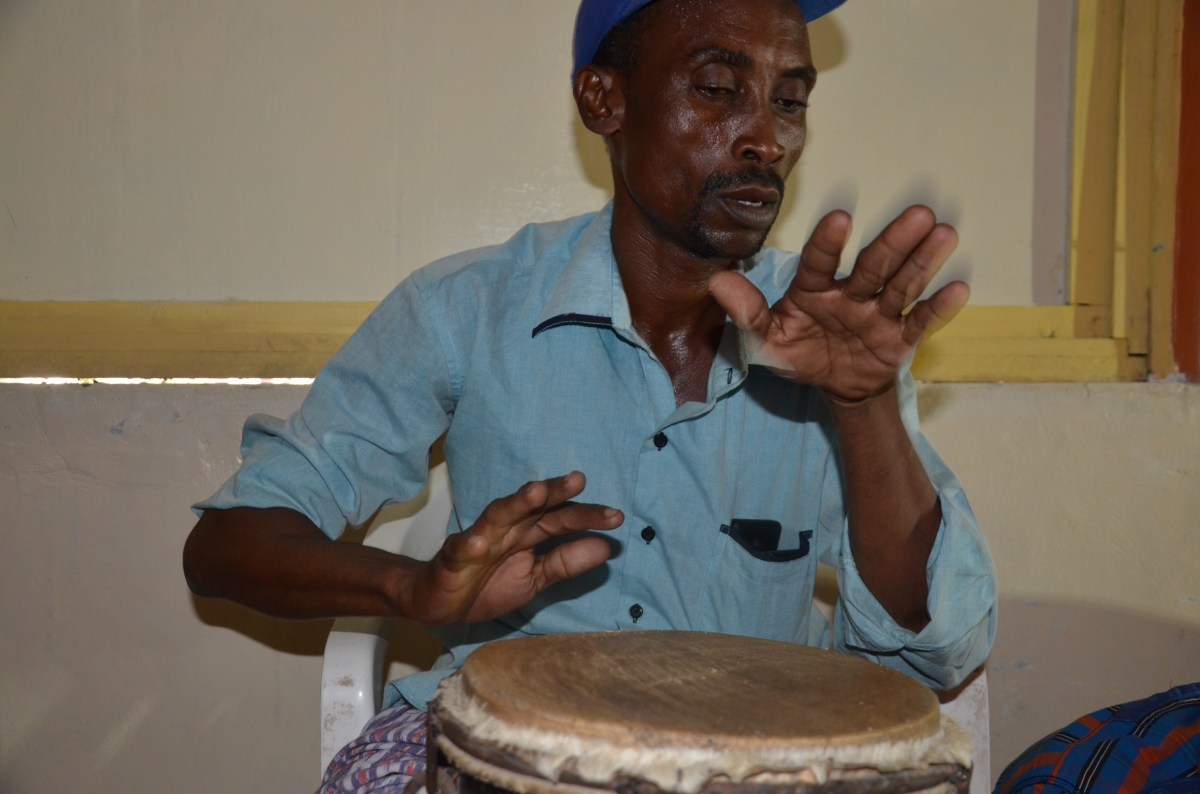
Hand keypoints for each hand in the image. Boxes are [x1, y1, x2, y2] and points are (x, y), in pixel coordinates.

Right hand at [402, 472, 621, 625]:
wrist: (439, 603)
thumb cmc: (488, 584)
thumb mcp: (535, 578)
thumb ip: (567, 563)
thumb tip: (607, 547)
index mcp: (528, 534)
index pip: (560, 519)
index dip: (586, 516)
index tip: (616, 517)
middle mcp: (507, 529)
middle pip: (533, 506)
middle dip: (554, 492)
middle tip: (578, 480)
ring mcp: (479, 540)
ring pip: (498, 516)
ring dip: (516, 504)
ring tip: (535, 492)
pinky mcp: (453, 557)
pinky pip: (461, 549)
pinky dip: (470, 544)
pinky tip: (480, 542)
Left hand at [709, 205, 967, 402]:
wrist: (833, 384)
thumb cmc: (797, 352)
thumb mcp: (767, 340)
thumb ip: (747, 313)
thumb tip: (717, 283)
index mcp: (813, 289)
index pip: (819, 263)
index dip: (827, 243)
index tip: (840, 218)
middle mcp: (851, 293)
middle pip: (873, 265)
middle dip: (894, 241)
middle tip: (918, 213)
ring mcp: (878, 313)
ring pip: (902, 285)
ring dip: (923, 261)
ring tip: (944, 233)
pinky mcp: (900, 336)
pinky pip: (920, 322)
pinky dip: (938, 308)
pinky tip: (959, 289)